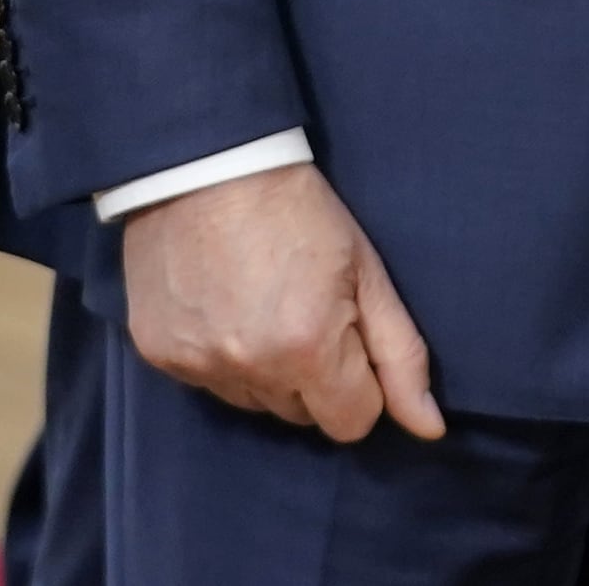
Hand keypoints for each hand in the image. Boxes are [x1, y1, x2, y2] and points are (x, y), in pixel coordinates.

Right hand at [122, 162, 443, 443]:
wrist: (206, 160)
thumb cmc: (297, 208)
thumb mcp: (365, 270)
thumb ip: (400, 356)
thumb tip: (429, 429)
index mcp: (308, 349)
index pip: (352, 422)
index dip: (359, 382)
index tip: (345, 333)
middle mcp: (249, 367)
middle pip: (301, 415)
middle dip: (311, 375)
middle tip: (300, 308)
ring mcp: (198, 363)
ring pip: (253, 402)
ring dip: (264, 369)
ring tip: (258, 302)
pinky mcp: (159, 352)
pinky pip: (207, 381)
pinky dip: (218, 354)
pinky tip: (220, 303)